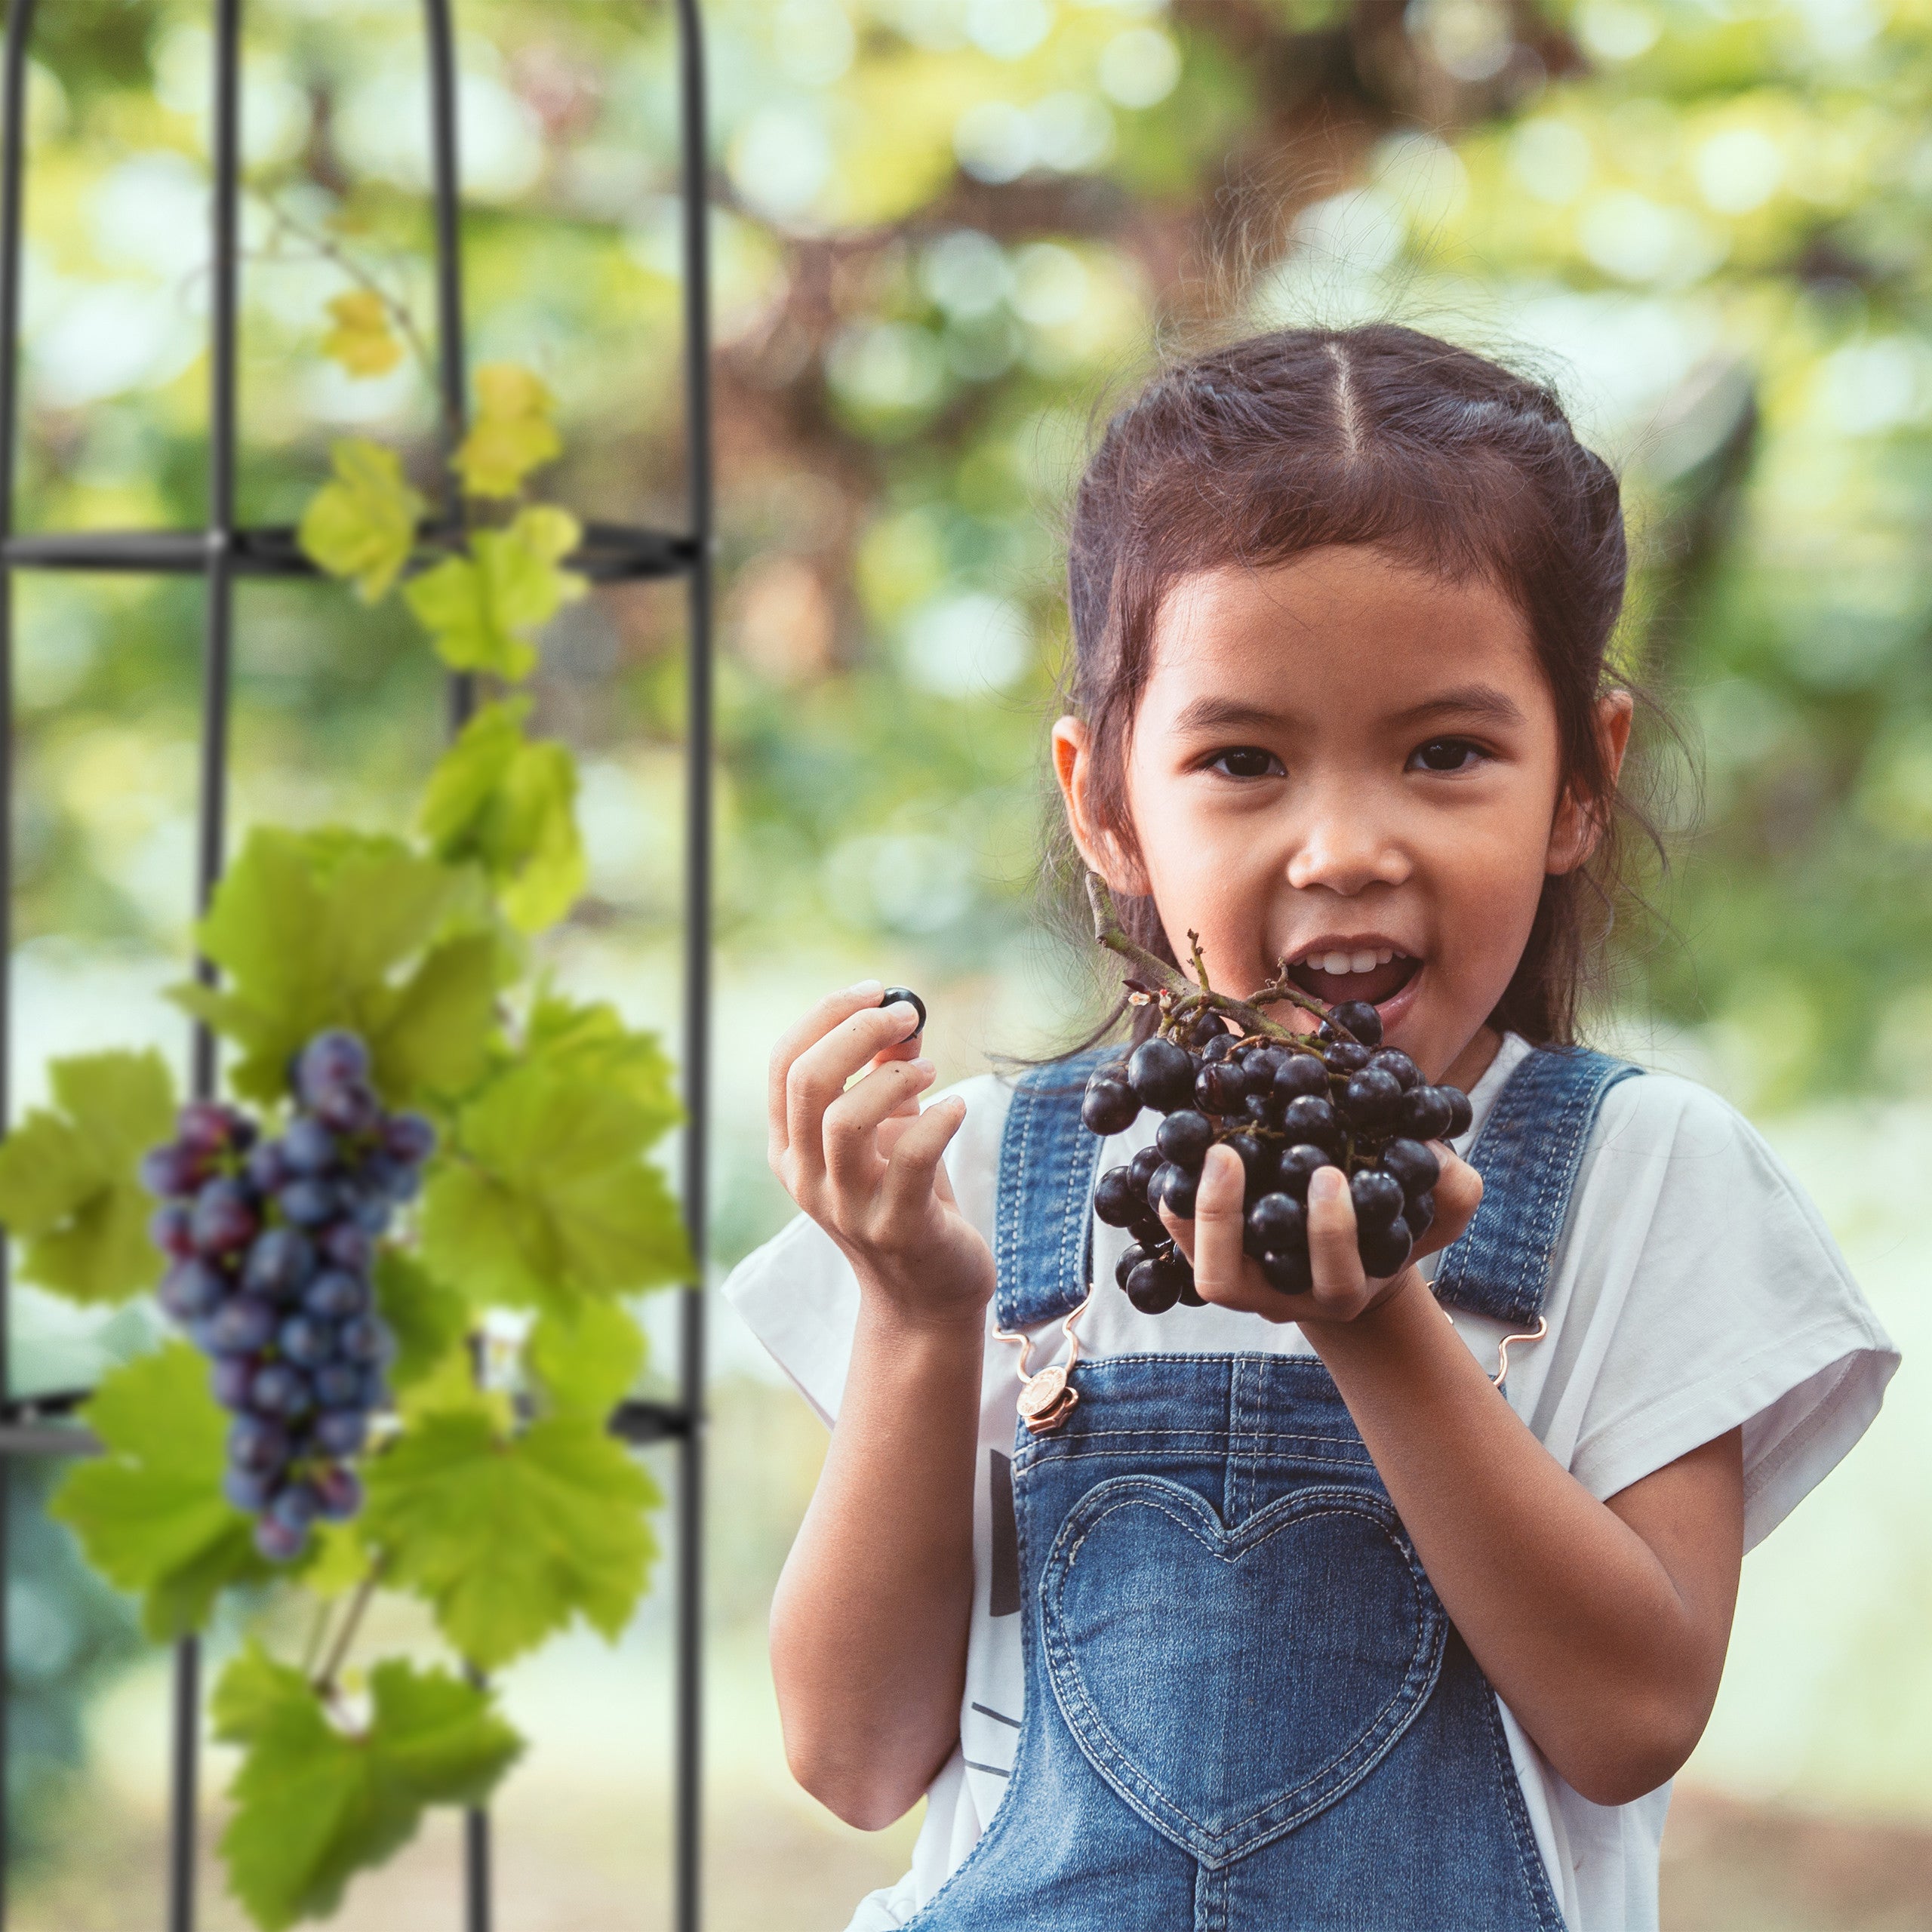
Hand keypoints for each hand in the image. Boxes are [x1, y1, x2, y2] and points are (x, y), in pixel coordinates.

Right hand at [768, 981, 992, 1328]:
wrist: (927, 1294)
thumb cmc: (908, 1198)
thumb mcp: (890, 1129)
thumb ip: (888, 1072)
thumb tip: (903, 1012)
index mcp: (790, 1148)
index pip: (784, 1064)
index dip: (826, 1015)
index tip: (874, 990)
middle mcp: (806, 1178)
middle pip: (808, 1082)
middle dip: (858, 1032)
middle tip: (906, 1014)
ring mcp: (847, 1207)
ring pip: (846, 1121)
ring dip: (894, 1078)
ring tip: (930, 1072)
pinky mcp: (897, 1228)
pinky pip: (911, 1157)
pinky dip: (939, 1118)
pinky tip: (957, 1108)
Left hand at [1160, 1143, 1482, 1326]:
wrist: (1358, 1248)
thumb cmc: (1396, 1227)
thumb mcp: (1436, 1213)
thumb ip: (1452, 1188)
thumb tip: (1433, 1147)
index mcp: (1341, 1290)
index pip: (1332, 1277)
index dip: (1329, 1233)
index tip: (1330, 1172)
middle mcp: (1280, 1295)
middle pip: (1230, 1282)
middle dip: (1227, 1219)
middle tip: (1230, 1154)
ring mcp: (1241, 1280)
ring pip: (1198, 1266)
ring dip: (1193, 1209)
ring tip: (1206, 1148)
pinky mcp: (1211, 1254)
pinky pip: (1178, 1238)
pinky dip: (1172, 1199)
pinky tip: (1182, 1149)